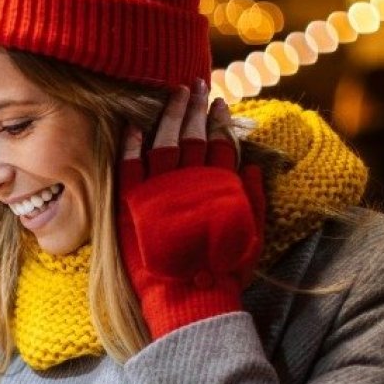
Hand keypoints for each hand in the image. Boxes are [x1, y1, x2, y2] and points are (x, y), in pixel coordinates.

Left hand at [117, 80, 265, 338]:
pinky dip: (132, 145)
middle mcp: (190, 181)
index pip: (220, 142)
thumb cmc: (223, 272)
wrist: (189, 298)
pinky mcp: (133, 204)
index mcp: (219, 185)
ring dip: (169, 114)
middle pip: (192, 135)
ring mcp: (160, 190)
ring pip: (164, 141)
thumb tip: (254, 166)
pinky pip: (130, 166)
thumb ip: (253, 197)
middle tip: (195, 85)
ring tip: (173, 93)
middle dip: (194, 107)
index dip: (219, 121)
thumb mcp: (251, 235)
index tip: (218, 103)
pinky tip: (135, 126)